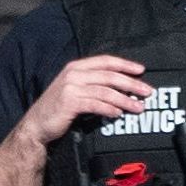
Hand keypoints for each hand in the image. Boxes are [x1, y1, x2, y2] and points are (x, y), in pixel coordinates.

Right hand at [19, 51, 155, 149]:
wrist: (37, 124)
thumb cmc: (60, 107)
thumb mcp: (75, 89)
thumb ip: (94, 84)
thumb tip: (124, 86)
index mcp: (76, 67)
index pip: (105, 61)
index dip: (125, 64)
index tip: (142, 70)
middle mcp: (73, 74)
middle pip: (109, 76)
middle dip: (131, 84)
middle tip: (148, 92)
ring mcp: (70, 87)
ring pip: (105, 92)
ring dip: (125, 100)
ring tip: (139, 107)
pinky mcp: (69, 102)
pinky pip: (95, 104)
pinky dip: (109, 109)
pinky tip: (119, 113)